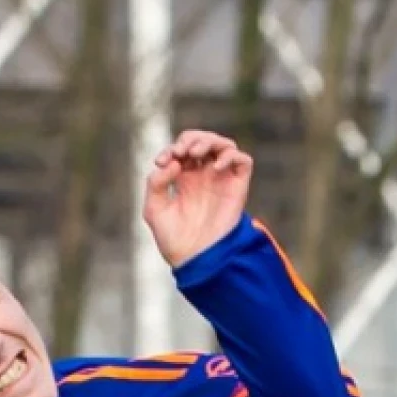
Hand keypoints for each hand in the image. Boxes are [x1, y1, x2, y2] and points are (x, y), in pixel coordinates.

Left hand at [142, 129, 252, 266]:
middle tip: (181, 152)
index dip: (172, 147)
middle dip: (191, 138)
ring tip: (196, 153)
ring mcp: (221, 179)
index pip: (182, 149)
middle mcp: (204, 175)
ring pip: (224, 145)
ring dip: (209, 141)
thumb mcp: (154, 209)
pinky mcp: (237, 186)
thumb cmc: (173, 238)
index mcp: (184, 178)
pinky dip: (231, 155)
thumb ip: (156, 184)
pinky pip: (242, 160)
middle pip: (203, 141)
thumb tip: (173, 163)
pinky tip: (215, 167)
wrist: (196, 258)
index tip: (161, 161)